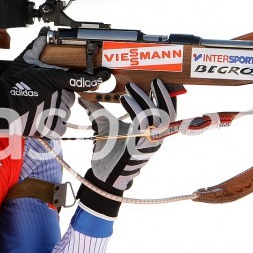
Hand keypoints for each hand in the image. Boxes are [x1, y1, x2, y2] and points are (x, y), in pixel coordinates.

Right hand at [0, 34, 109, 137]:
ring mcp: (55, 112)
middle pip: (69, 98)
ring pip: (65, 113)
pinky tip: (41, 120)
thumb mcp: (24, 62)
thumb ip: (37, 48)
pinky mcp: (50, 127)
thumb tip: (43, 35)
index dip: (96, 78)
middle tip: (42, 97)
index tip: (105, 76)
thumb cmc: (11, 84)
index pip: (81, 80)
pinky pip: (60, 128)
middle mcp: (58, 96)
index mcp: (55, 79)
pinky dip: (53, 126)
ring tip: (38, 108)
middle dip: (59, 98)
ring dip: (55, 112)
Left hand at [76, 79, 175, 217]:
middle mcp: (155, 137)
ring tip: (130, 88)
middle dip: (161, 94)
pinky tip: (125, 100)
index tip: (158, 81)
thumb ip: (98, 109)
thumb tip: (84, 95)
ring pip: (158, 116)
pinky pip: (144, 124)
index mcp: (152, 131)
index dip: (166, 96)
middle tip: (152, 80)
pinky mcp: (141, 146)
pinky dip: (135, 109)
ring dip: (144, 99)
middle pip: (168, 112)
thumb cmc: (108, 151)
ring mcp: (150, 142)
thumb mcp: (104, 124)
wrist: (102, 173)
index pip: (167, 111)